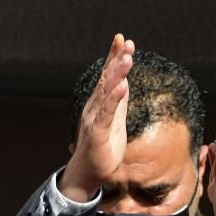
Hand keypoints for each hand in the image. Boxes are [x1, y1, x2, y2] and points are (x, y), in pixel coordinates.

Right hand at [61, 34, 134, 201]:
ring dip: (117, 74)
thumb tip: (124, 84)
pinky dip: (114, 98)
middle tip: (126, 42)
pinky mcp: (98, 132)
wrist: (88, 173)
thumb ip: (118, 103)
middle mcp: (95, 107)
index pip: (108, 77)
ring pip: (107, 92)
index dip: (115, 59)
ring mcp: (95, 118)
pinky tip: (122, 86)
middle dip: (116, 59)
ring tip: (127, 58)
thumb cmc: (102, 149)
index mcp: (101, 104)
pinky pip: (107, 113)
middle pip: (106, 79)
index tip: (125, 41)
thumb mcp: (115, 122)